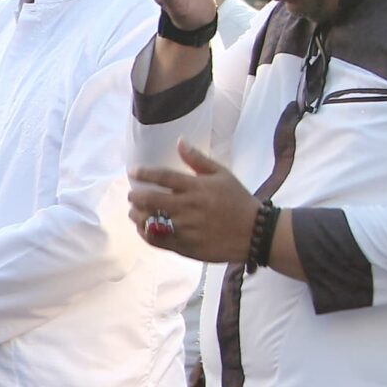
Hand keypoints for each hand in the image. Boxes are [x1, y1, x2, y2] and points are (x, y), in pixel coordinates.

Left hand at [127, 142, 256, 263]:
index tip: (132, 171)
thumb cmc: (237, 200)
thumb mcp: (222, 174)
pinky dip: (145, 233)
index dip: (144, 173)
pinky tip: (144, 227)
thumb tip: (180, 141)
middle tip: (132, 195)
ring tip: (135, 211)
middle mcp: (188, 207)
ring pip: (149, 221)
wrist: (254, 232)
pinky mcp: (185, 246)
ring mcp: (185, 228)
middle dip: (135, 196)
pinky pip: (156, 240)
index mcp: (197, 187)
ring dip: (136, 215)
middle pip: (150, 200)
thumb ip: (197, 160)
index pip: (163, 177)